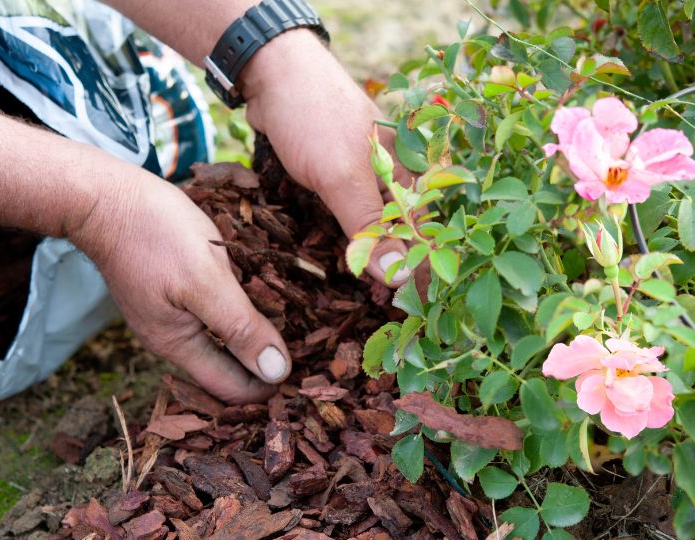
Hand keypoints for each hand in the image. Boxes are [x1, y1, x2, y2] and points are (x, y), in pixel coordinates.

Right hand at [72, 171, 290, 403]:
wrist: (104, 195)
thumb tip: (276, 373)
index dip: (268, 387)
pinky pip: (210, 314)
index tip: (306, 373)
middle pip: (227, 368)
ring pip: (220, 340)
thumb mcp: (206, 280)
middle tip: (309, 348)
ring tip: (294, 323)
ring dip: (252, 337)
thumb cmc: (155, 233)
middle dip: (264, 364)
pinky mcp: (170, 290)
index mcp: (178, 344)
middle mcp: (172, 338)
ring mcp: (168, 313)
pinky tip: (260, 297)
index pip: (232, 389)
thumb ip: (240, 327)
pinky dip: (237, 313)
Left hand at [241, 30, 411, 285]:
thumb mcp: (343, 177)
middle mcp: (392, 176)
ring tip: (370, 296)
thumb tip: (398, 276)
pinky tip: (345, 261)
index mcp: (408, 173)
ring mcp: (363, 176)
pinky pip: (349, 216)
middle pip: (402, 233)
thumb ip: (370, 227)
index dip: (421, 271)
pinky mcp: (336, 177)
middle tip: (389, 311)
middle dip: (397, 270)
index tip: (417, 310)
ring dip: (372, 258)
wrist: (269, 73)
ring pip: (375, 227)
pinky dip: (348, 239)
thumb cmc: (314, 118)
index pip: (424, 233)